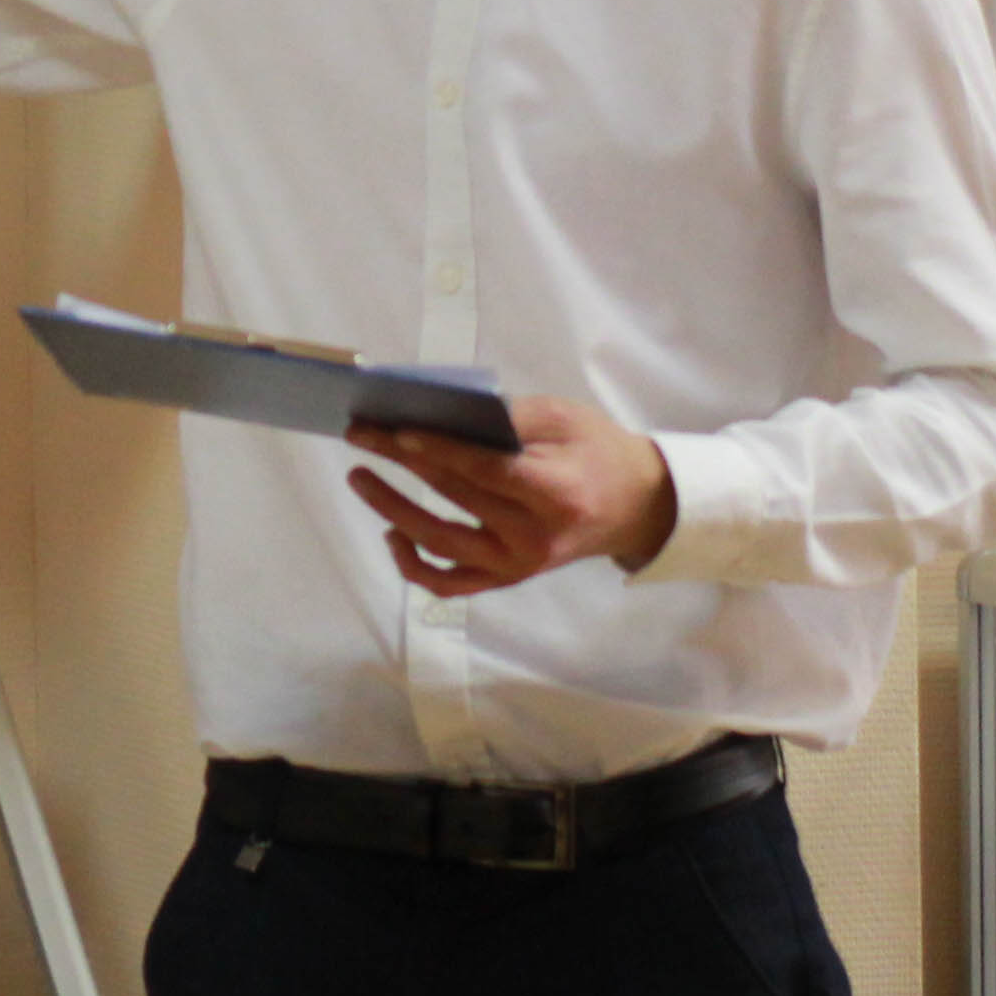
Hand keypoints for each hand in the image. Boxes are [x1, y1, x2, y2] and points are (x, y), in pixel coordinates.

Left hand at [343, 393, 677, 594]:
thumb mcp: (564, 418)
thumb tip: (441, 412)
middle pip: (455, 498)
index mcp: (556, 493)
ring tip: (360, 477)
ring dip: (392, 510)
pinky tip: (392, 533)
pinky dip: (415, 565)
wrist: (636, 506)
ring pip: (442, 544)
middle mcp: (535, 537)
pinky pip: (451, 584)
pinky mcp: (507, 578)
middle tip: (359, 434)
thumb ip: (507, 417)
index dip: (438, 450)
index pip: (485, 471)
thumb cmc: (596, 452)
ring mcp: (518, 564)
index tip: (395, 430)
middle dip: (400, 463)